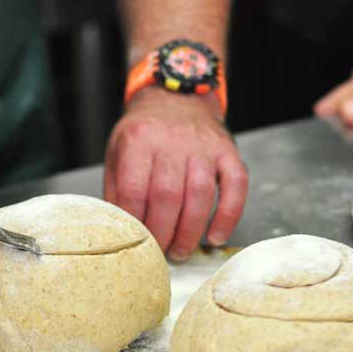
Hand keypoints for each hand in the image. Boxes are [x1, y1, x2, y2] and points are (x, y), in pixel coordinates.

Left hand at [104, 87, 247, 260]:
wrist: (176, 98)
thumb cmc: (144, 132)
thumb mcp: (118, 150)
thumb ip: (116, 187)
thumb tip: (118, 229)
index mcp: (139, 140)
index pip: (134, 188)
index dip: (134, 221)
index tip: (135, 241)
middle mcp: (172, 141)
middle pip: (167, 195)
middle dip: (162, 232)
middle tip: (159, 253)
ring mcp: (203, 146)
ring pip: (200, 194)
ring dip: (191, 230)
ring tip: (181, 251)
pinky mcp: (228, 151)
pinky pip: (236, 185)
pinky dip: (229, 215)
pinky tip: (216, 236)